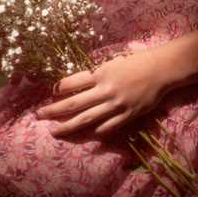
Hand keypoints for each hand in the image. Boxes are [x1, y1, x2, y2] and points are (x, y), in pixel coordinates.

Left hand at [36, 50, 167, 136]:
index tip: (49, 93)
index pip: (72, 83)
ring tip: (54, 131)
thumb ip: (95, 74)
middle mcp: (105, 90)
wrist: (159, 70)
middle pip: (74, 103)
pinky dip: (97, 131)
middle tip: (38, 116)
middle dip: (54, 110)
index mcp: (99, 74)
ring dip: (68, 126)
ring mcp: (116, 105)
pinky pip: (109, 127)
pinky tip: (87, 135)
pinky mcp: (128, 115)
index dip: (58, 89)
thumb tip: (77, 84)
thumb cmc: (133, 62)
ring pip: (87, 119)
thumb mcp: (110, 62)